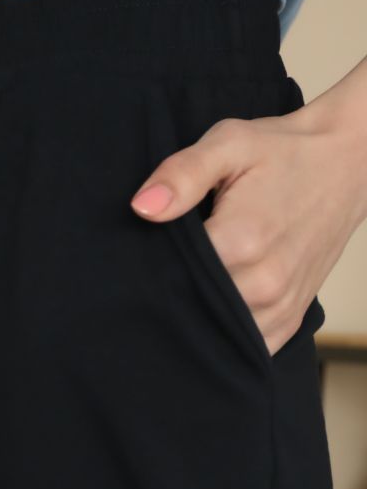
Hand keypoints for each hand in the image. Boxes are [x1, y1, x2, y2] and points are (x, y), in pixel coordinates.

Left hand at [129, 70, 366, 355]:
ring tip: (190, 280)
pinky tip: (212, 303)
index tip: (144, 248)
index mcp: (243, 240)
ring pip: (215, 331)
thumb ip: (183, 174)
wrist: (345, 164)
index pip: (171, 275)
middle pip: (190, 305)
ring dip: (196, 314)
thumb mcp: (228, 143)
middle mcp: (265, 283)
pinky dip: (225, 331)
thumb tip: (143, 207)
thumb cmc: (282, 152)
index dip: (148, 264)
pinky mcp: (290, 319)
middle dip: (170, 290)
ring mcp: (280, 307)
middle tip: (166, 262)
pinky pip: (245, 345)